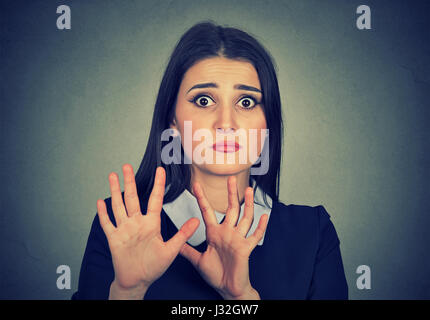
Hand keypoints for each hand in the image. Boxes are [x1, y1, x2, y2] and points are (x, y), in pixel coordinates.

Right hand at [97, 165, 199, 298]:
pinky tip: (99, 201)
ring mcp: (124, 230)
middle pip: (132, 198)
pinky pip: (107, 223)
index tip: (161, 170)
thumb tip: (197, 221)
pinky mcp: (114, 238)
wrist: (137, 281)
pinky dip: (102, 213)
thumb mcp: (171, 250)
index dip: (158, 185)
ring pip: (118, 206)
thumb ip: (182, 234)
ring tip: (112, 176)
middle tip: (127, 166)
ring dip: (114, 191)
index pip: (154, 200)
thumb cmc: (154, 267)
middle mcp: (137, 223)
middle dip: (130, 181)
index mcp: (151, 224)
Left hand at [179, 176, 267, 299]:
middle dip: (231, 194)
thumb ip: (188, 251)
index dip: (202, 198)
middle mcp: (228, 233)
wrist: (227, 289)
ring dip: (248, 204)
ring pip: (245, 218)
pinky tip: (265, 216)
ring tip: (249, 190)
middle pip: (231, 209)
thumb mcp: (198, 260)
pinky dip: (261, 227)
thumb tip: (176, 243)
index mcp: (215, 233)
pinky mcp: (246, 249)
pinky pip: (255, 236)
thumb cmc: (216, 274)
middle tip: (231, 178)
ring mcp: (238, 239)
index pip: (207, 211)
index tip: (196, 185)